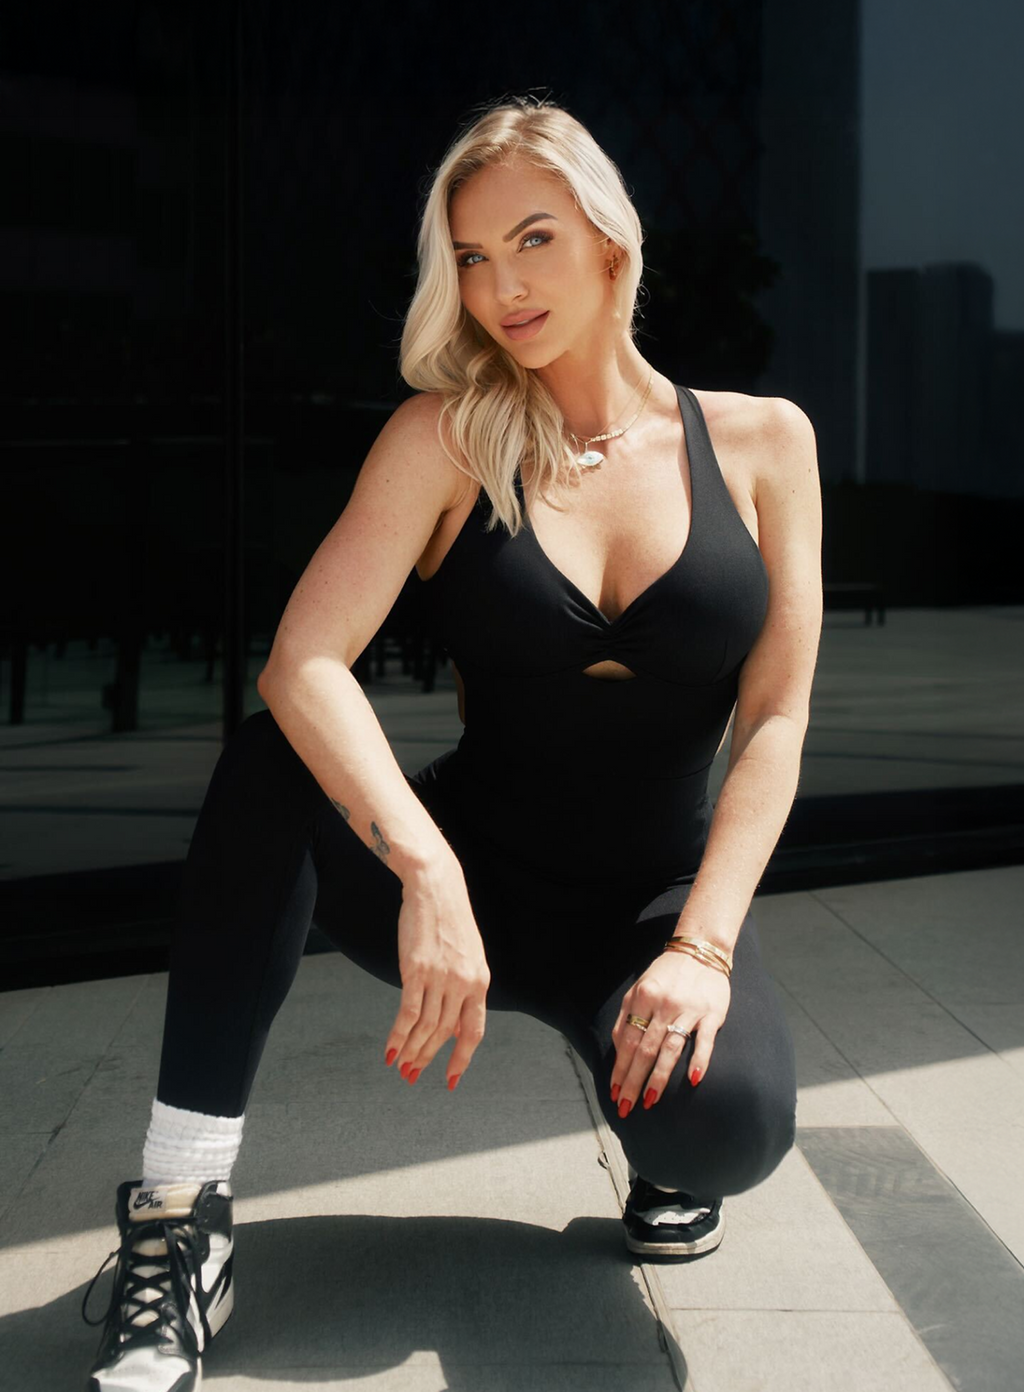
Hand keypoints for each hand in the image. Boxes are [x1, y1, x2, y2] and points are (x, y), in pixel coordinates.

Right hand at [385, 856, 490, 1089]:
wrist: (436, 888)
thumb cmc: (449, 920)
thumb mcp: (468, 956)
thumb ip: (464, 989)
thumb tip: (455, 1022)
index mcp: (480, 981)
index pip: (473, 1031)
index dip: (461, 1058)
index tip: (451, 1079)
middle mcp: (463, 983)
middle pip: (445, 1034)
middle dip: (427, 1059)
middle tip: (412, 1076)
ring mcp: (440, 977)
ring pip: (425, 1028)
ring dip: (411, 1051)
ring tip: (400, 1066)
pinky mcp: (416, 970)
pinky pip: (407, 1013)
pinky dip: (397, 1035)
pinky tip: (389, 1049)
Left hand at [609, 950, 731, 1115]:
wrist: (701, 951)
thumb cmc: (666, 975)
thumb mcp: (639, 988)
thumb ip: (627, 1016)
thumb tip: (618, 1050)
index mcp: (643, 998)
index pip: (627, 1040)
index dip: (620, 1068)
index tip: (615, 1092)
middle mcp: (664, 1004)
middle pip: (645, 1049)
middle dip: (634, 1081)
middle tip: (627, 1107)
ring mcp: (689, 1010)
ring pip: (671, 1049)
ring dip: (659, 1077)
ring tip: (649, 1100)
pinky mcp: (712, 1014)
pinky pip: (705, 1041)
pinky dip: (700, 1060)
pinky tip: (693, 1079)